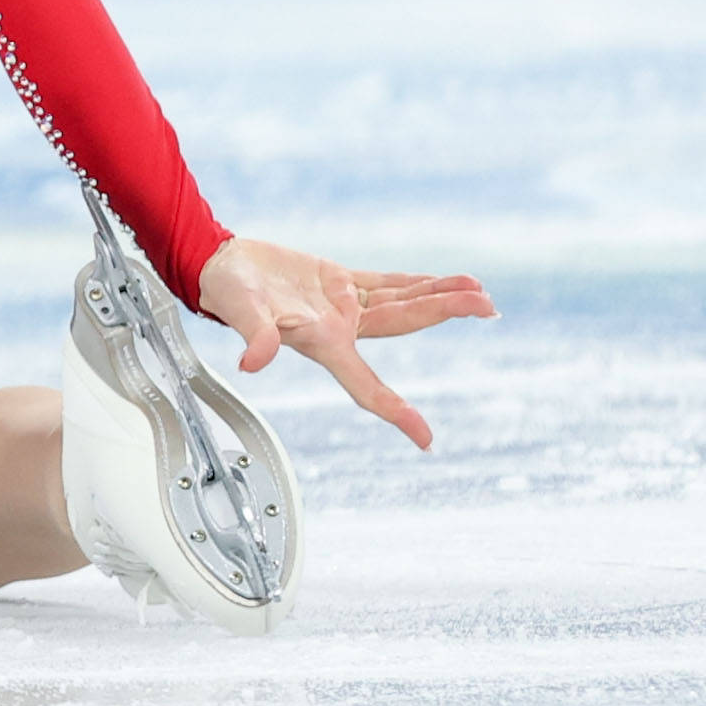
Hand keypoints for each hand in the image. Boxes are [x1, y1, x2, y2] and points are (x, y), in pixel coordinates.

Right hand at [195, 236, 494, 450]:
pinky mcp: (338, 281)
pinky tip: (440, 281)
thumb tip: (253, 362)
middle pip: (405, 322)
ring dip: (440, 296)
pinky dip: (415, 283)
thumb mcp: (242, 311)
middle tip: (487, 306)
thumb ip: (255, 335)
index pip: (366, 385)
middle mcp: (341, 328)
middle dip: (446, 312)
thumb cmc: (227, 292)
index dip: (396, 411)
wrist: (218, 266)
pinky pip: (386, 283)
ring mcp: (343, 306)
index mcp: (324, 342)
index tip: (426, 439)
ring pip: (403, 302)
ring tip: (479, 289)